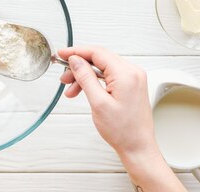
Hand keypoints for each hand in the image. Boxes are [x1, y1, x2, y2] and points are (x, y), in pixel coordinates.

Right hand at [59, 46, 185, 191]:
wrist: (137, 146)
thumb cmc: (123, 130)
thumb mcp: (98, 103)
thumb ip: (85, 77)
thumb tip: (75, 60)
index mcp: (126, 74)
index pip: (97, 53)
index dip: (76, 52)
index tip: (62, 54)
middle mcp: (133, 72)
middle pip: (99, 59)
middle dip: (79, 66)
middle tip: (64, 77)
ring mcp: (133, 78)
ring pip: (102, 68)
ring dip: (85, 75)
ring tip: (71, 90)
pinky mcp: (131, 85)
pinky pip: (109, 75)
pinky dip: (94, 81)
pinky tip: (83, 91)